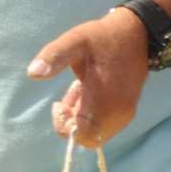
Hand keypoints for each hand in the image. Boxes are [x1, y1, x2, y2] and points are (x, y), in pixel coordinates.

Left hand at [28, 8, 148, 147]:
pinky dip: (90, 113)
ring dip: (79, 116)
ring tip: (78, 88)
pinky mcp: (126, 109)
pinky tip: (86, 90)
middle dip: (71, 121)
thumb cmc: (103, 38)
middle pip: (88, 138)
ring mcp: (125, 113)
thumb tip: (33, 73)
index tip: (59, 103)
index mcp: (107, 101)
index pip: (83, 137)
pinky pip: (103, 123)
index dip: (66, 126)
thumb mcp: (75, 41)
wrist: (137, 34)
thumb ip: (55, 56)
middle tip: (68, 95)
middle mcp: (119, 113)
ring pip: (95, 131)